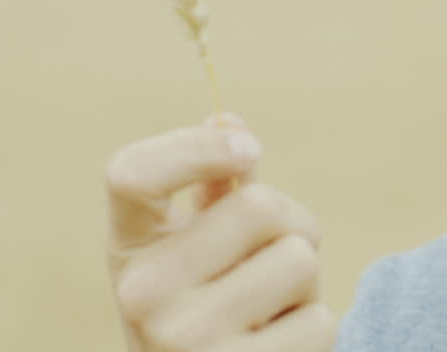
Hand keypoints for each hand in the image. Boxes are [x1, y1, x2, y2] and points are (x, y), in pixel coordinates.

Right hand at [105, 114, 335, 350]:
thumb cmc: (205, 313)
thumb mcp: (191, 254)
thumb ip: (213, 191)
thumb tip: (227, 117)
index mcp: (128, 250)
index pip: (131, 173)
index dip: (196, 146)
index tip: (249, 148)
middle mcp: (143, 295)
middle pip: (258, 206)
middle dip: (290, 225)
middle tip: (272, 259)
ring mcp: (187, 341)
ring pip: (299, 260)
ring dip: (304, 280)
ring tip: (271, 309)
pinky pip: (319, 319)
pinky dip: (313, 328)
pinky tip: (277, 347)